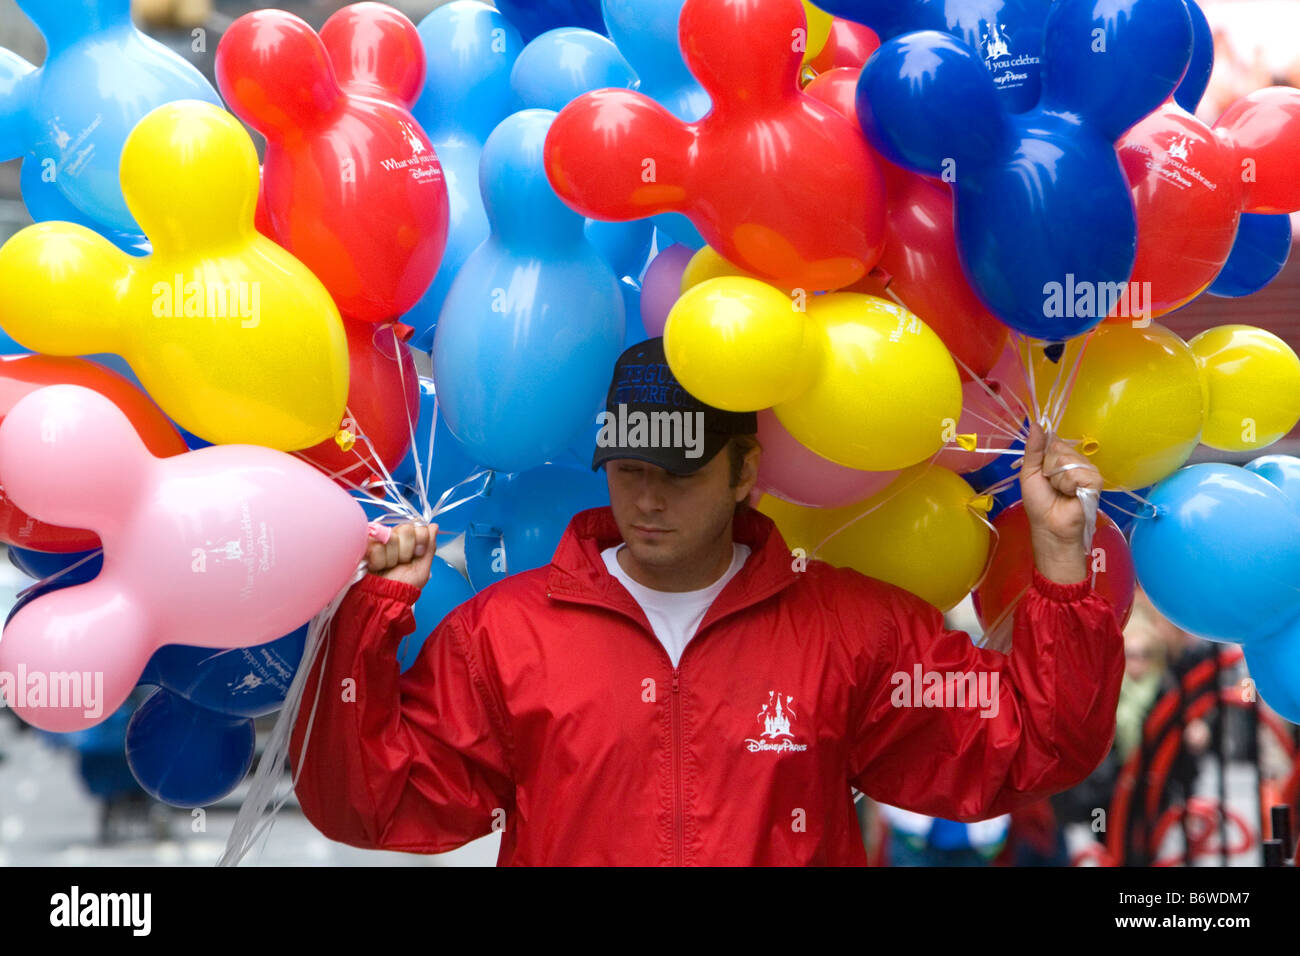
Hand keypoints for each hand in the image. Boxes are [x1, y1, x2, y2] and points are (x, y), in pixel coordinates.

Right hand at [365, 522, 437, 589]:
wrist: (385, 598)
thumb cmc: (403, 586)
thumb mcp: (422, 569)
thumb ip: (429, 547)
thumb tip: (433, 527)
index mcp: (409, 540)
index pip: (420, 527)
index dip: (420, 542)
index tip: (416, 555)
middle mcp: (394, 536)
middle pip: (406, 530)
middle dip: (406, 551)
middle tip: (401, 562)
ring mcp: (379, 539)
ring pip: (391, 538)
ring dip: (391, 559)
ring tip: (387, 566)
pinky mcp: (364, 545)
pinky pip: (376, 547)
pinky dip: (379, 561)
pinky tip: (377, 566)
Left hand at [1018, 420, 1102, 584]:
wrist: (1049, 525)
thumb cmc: (1039, 502)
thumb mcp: (1029, 473)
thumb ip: (1033, 449)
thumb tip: (1036, 423)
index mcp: (1060, 457)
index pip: (1053, 441)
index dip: (1044, 455)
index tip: (1042, 471)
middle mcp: (1075, 461)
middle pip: (1060, 449)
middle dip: (1050, 469)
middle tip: (1051, 485)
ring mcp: (1087, 470)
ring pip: (1069, 461)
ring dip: (1058, 479)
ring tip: (1061, 492)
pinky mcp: (1096, 482)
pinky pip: (1079, 473)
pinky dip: (1069, 485)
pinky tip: (1071, 495)